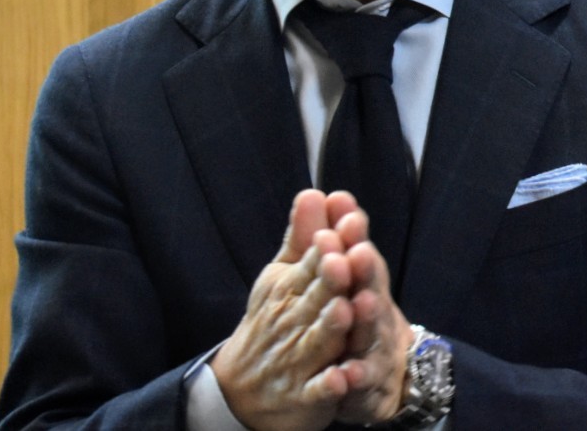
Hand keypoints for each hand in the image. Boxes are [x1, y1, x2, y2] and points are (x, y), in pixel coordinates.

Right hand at [211, 190, 356, 430]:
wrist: (241, 388)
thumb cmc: (273, 319)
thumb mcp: (283, 276)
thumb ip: (304, 237)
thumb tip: (314, 191)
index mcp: (290, 288)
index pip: (313, 262)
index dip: (329, 246)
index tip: (345, 225)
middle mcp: (293, 321)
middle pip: (316, 298)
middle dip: (331, 279)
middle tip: (345, 260)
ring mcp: (297, 359)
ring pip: (317, 340)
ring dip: (330, 326)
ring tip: (345, 310)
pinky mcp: (305, 395)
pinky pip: (317, 390)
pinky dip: (328, 385)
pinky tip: (341, 379)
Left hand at [328, 204, 413, 425]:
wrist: (385, 375)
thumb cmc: (360, 316)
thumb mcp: (346, 276)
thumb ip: (331, 238)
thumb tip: (322, 193)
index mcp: (363, 284)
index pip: (360, 254)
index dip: (354, 235)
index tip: (345, 213)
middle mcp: (374, 312)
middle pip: (371, 288)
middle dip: (365, 270)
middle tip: (357, 251)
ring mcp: (374, 349)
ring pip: (370, 332)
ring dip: (366, 318)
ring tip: (358, 304)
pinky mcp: (367, 385)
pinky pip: (360, 383)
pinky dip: (353, 379)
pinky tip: (343, 375)